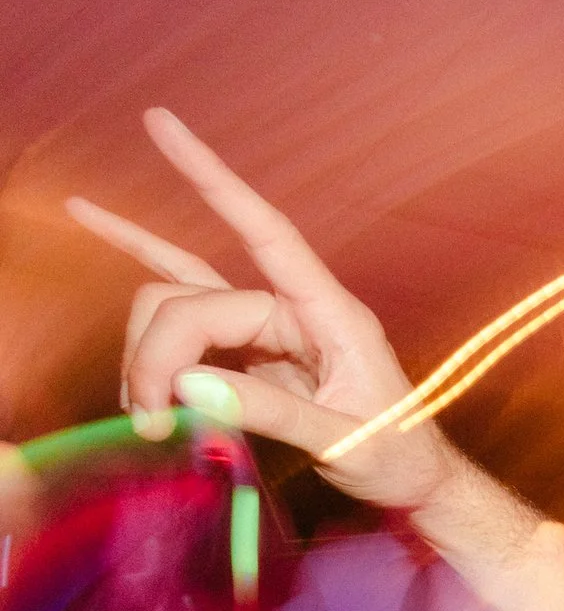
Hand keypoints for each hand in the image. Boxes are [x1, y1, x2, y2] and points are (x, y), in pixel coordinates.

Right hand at [68, 108, 461, 508]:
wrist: (413, 485)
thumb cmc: (398, 461)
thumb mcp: (348, 443)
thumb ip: (276, 414)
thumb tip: (192, 386)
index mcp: (332, 315)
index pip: (266, 232)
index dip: (214, 179)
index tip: (162, 124)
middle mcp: (295, 311)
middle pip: (194, 297)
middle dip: (156, 353)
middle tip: (150, 419)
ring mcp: (267, 331)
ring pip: (178, 309)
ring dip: (146, 357)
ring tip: (143, 415)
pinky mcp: (248, 355)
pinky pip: (183, 322)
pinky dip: (146, 325)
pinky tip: (102, 255)